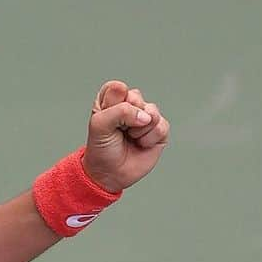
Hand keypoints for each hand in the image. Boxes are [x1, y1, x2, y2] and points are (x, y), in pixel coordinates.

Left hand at [82, 79, 170, 193]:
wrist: (110, 174)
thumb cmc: (102, 149)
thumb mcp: (99, 125)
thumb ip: (120, 111)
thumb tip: (146, 116)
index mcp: (112, 100)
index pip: (118, 87)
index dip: (113, 104)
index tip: (106, 119)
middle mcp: (130, 105)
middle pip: (136, 97)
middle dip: (127, 117)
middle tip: (119, 130)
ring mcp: (146, 117)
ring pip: (152, 111)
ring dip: (139, 129)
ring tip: (130, 138)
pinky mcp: (159, 130)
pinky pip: (162, 126)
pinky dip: (149, 139)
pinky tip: (141, 144)